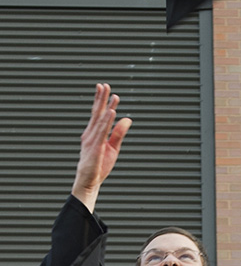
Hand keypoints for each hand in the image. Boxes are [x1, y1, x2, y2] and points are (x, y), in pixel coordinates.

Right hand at [71, 83, 131, 211]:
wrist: (89, 180)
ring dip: (105, 106)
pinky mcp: (95, 148)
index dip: (103, 102)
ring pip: (99, 120)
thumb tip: (127, 118)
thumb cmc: (99, 165)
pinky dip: (107, 121)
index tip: (107, 90)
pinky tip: (111, 112)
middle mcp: (91, 134)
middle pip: (96, 113)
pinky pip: (102, 132)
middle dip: (101, 98)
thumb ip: (118, 133)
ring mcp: (92, 140)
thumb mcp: (113, 147)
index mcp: (94, 133)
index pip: (99, 115)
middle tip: (104, 85)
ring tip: (111, 95)